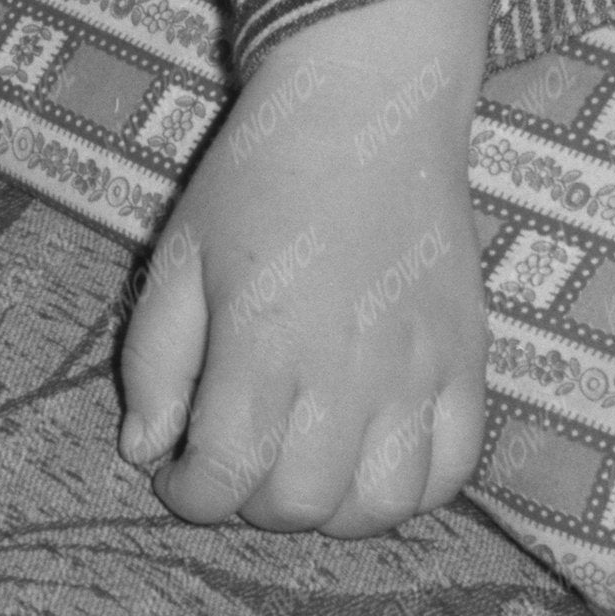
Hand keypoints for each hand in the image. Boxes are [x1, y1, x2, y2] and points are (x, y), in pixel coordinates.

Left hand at [118, 0, 496, 531]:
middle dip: (252, 503)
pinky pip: (453, 472)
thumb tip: (144, 452)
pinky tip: (369, 456)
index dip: (190, 496)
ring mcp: (419, 371)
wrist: (367, 105)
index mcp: (263, 340)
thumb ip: (155, 361)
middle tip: (236, 461)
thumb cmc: (258, 173)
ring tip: (300, 463)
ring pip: (382, 507)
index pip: (227, 474)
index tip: (177, 477)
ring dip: (331, 509)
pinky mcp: (470, 362)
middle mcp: (348, 370)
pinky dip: (409, 489)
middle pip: (303, 504)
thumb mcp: (179, 252)